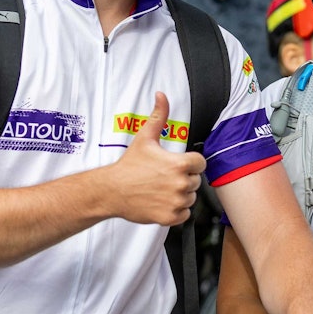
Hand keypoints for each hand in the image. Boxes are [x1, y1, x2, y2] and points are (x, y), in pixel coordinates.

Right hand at [108, 92, 205, 225]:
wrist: (112, 190)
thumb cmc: (129, 165)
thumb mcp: (145, 138)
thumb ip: (158, 116)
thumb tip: (161, 96)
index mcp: (180, 164)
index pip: (200, 163)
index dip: (190, 163)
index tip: (176, 164)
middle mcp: (181, 183)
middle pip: (195, 181)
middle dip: (183, 178)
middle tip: (164, 177)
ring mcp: (176, 202)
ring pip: (190, 198)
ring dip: (180, 194)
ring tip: (162, 189)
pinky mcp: (170, 217)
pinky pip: (185, 214)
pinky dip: (176, 210)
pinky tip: (162, 201)